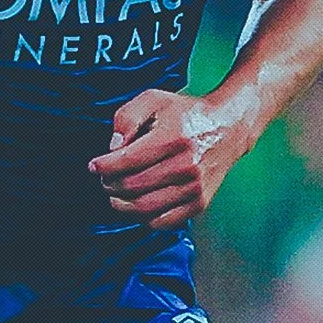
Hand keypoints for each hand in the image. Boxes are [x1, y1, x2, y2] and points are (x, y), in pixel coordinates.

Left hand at [88, 87, 243, 230]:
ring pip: (144, 208)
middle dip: (109, 185)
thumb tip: (112, 148)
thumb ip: (126, 118)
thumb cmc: (185, 113)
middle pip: (132, 186)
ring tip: (115, 194)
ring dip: (121, 204)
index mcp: (172, 138)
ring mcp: (194, 187)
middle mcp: (185, 165)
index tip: (95, 166)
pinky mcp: (199, 203)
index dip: (103, 166)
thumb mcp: (154, 100)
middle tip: (105, 179)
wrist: (228, 127)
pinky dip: (142, 218)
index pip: (125, 161)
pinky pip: (162, 222)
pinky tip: (136, 205)